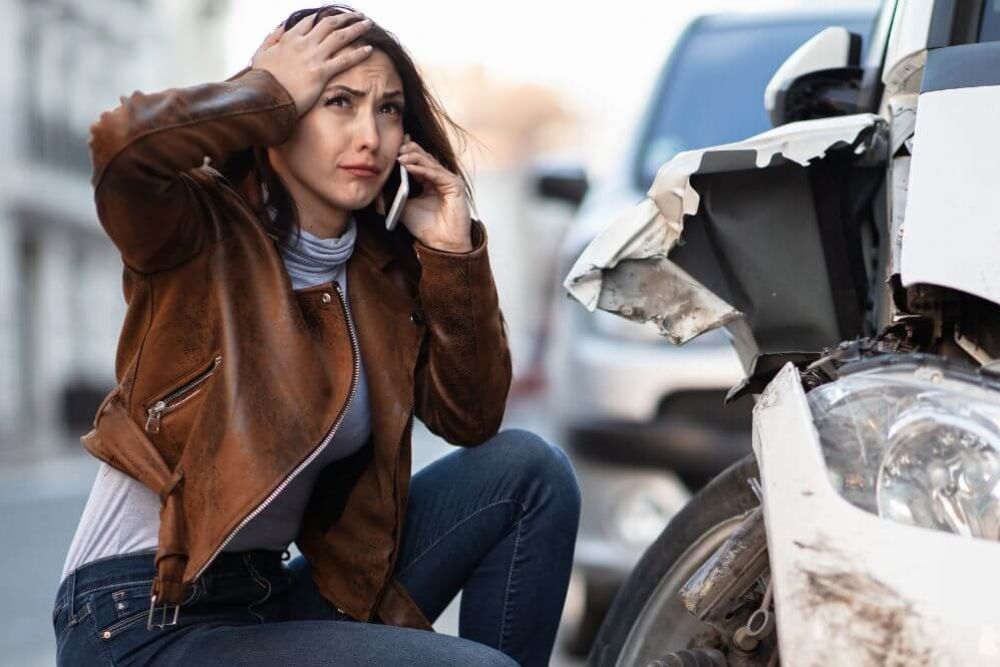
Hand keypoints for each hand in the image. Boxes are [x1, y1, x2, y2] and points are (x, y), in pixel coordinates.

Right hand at [250, 12, 373, 117]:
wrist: (264, 98)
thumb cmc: (261, 80)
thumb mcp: (260, 55)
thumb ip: (270, 39)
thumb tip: (279, 28)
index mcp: (289, 38)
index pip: (310, 21)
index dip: (324, 17)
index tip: (334, 16)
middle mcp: (303, 44)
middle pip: (329, 24)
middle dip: (346, 18)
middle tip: (358, 16)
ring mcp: (313, 57)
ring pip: (340, 37)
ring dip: (356, 28)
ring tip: (367, 24)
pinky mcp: (321, 73)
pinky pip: (344, 60)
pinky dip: (358, 54)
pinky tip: (370, 49)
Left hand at [397, 135, 472, 252]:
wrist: (441, 244)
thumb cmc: (426, 228)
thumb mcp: (403, 208)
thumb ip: (392, 197)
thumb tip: (374, 190)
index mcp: (429, 181)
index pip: (417, 160)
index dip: (404, 152)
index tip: (390, 148)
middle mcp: (440, 178)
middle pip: (424, 156)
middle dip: (408, 151)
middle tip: (394, 149)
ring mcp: (448, 180)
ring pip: (429, 162)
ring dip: (412, 158)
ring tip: (398, 157)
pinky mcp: (455, 185)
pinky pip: (435, 173)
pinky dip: (421, 169)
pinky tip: (408, 167)